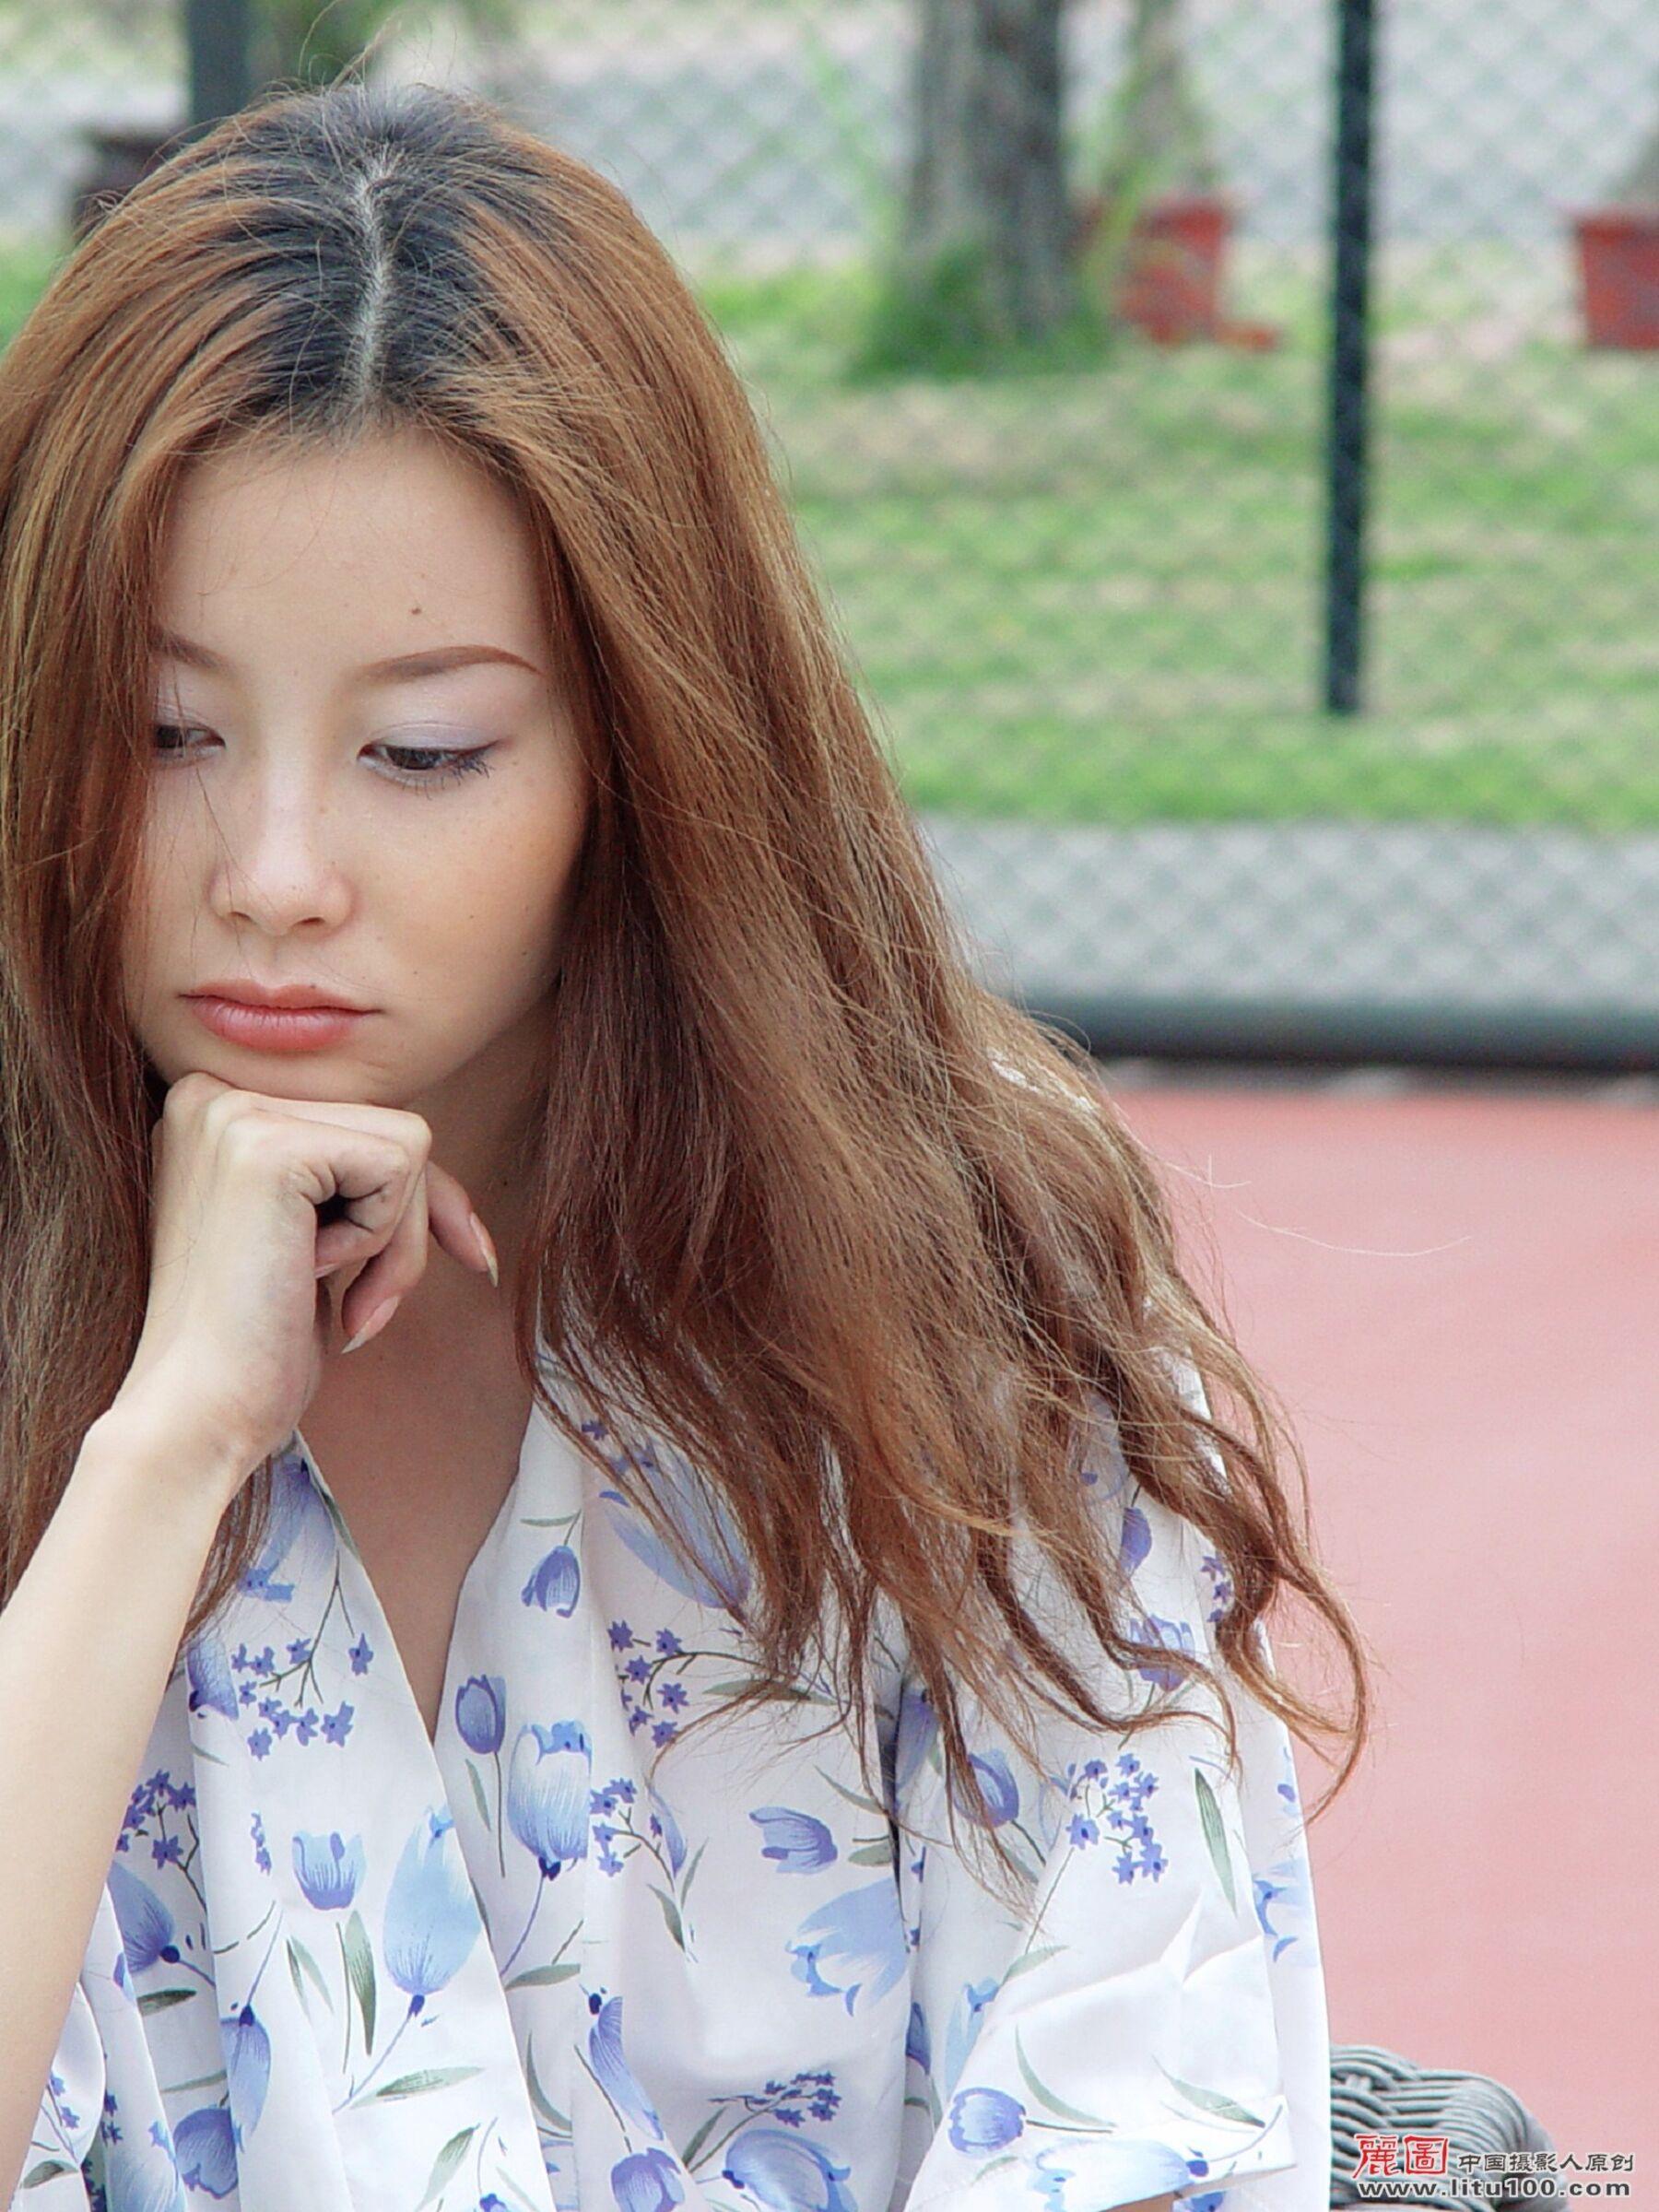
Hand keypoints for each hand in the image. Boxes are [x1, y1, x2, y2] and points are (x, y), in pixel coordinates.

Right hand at [107, 1069, 496, 1499]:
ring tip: (313, 1286)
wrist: (198, 1413)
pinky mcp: (267, 1146)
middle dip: (402, 1227)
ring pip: (407, 1145)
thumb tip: (463, 1215)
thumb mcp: (321, 1242)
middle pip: (391, 1130)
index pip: (364, 1126)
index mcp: (216, 1111)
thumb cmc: (259, 1345)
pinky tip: (306, 1272)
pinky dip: (381, 1237)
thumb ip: (365, 1189)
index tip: (465, 1257)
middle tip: (353, 1303)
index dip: (412, 1202)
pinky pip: (401, 1165)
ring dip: (392, 1239)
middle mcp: (214, 1095)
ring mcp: (233, 1112)